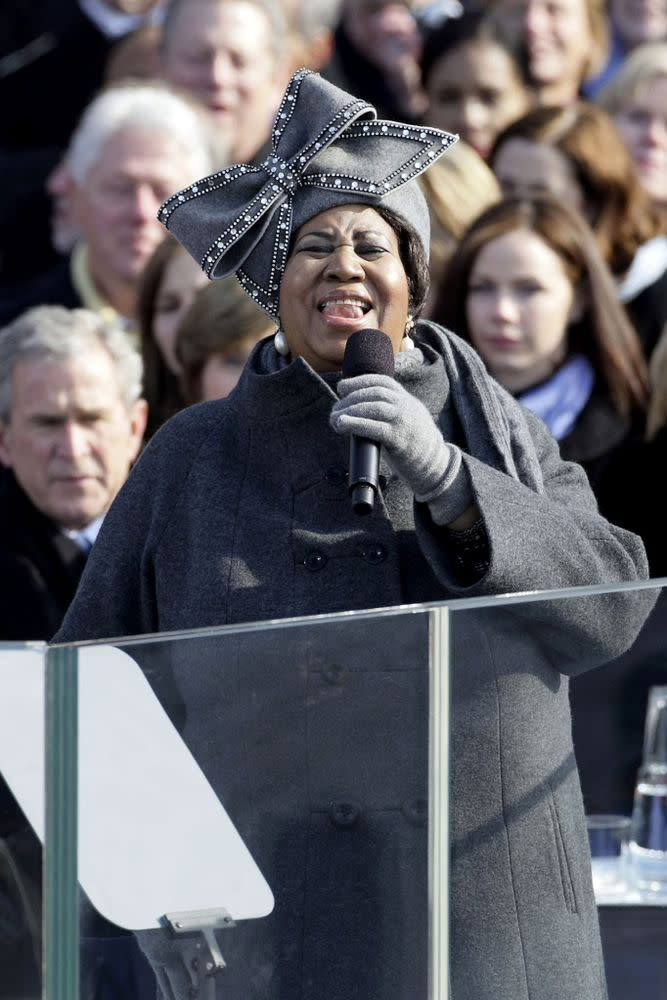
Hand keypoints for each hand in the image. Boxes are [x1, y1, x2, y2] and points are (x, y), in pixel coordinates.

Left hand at [330, 374, 461, 505]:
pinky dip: (356, 424)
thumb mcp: (407, 418)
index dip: (359, 381)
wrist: (435, 464)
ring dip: (349, 411)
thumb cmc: (415, 443)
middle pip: (374, 393)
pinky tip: (343, 425)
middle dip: (350, 399)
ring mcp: (403, 422)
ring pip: (373, 407)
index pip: (381, 382)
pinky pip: (375, 428)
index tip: (342, 387)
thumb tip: (359, 408)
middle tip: (335, 410)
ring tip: (334, 419)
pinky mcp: (399, 439)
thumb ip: (390, 410)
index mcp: (406, 399)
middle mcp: (406, 406)